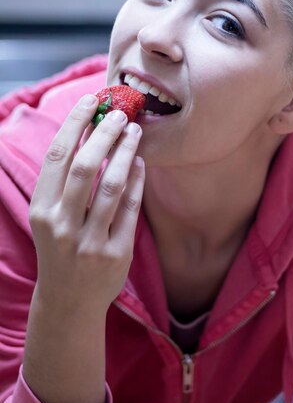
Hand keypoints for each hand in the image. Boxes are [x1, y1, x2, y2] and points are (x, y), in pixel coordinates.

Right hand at [29, 93, 144, 316]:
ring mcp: (89, 242)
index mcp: (41, 210)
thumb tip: (89, 128)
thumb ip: (64, 180)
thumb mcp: (50, 216)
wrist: (69, 301)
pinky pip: (131, 208)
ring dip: (125, 152)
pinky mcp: (115, 254)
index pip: (57, 156)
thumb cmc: (60, 246)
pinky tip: (140, 162)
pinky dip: (137, 181)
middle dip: (104, 134)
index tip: (90, 101)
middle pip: (85, 167)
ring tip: (135, 131)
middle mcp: (62, 226)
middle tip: (120, 114)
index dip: (74, 123)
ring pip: (112, 186)